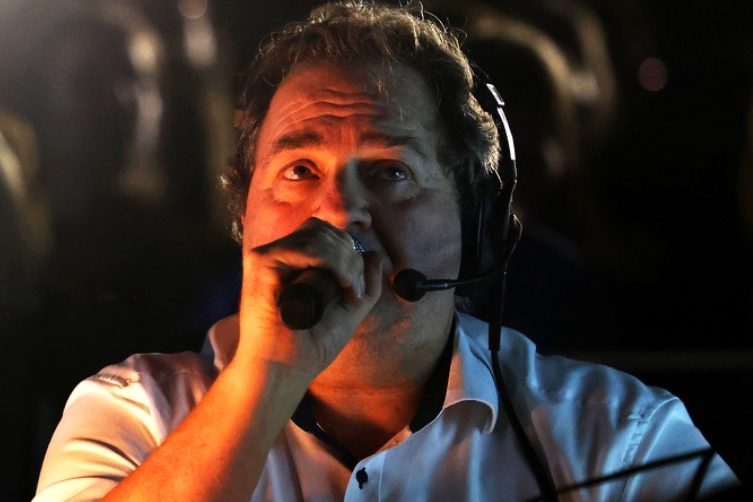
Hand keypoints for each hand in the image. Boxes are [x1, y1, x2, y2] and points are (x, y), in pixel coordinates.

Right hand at [235, 217, 382, 377]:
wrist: (285, 369)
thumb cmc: (312, 345)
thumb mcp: (350, 310)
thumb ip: (364, 282)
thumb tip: (373, 254)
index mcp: (297, 264)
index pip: (326, 236)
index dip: (349, 254)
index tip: (358, 290)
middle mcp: (282, 257)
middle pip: (322, 229)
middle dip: (349, 254)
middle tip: (356, 289)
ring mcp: (270, 257)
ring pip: (317, 234)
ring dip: (344, 260)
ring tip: (350, 289)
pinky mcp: (262, 262)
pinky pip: (306, 245)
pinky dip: (332, 261)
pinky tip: (342, 284)